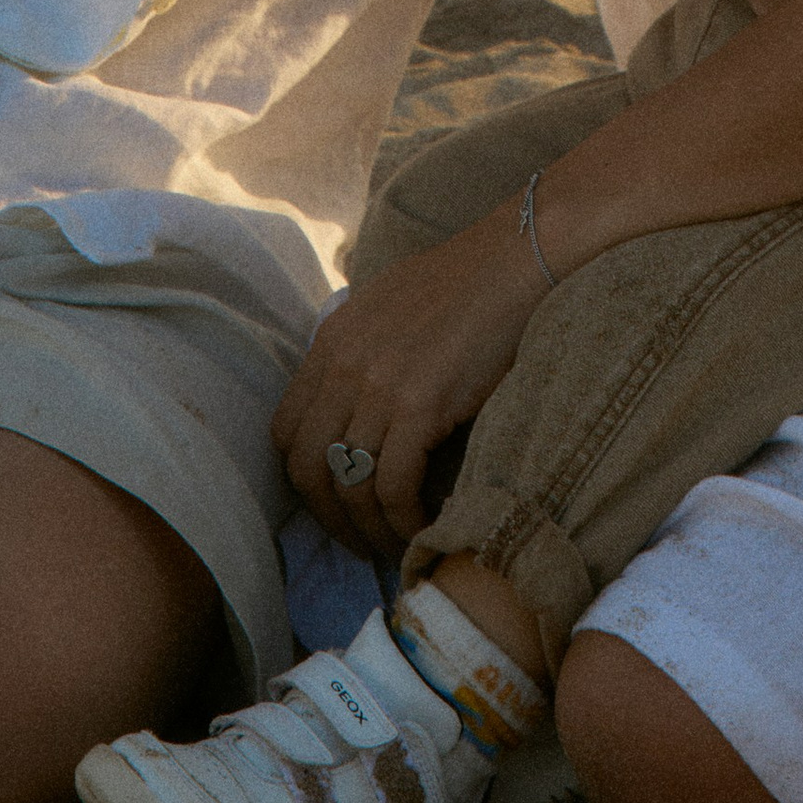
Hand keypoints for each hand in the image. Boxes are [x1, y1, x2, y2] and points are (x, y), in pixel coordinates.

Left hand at [274, 202, 547, 555]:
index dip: (304, 478)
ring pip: (349, 484)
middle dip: (330, 517)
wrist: (516, 259)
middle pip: (307, 467)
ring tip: (397, 542)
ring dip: (370, 528)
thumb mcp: (390, 306)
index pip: (285, 430)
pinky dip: (403, 518)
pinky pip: (392, 485)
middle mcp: (342, 364)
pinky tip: (425, 525)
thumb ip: (361, 350)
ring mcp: (377, 384)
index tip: (335, 501)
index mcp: (331, 342)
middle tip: (361, 541)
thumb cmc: (467, 284)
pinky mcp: (418, 404)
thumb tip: (358, 406)